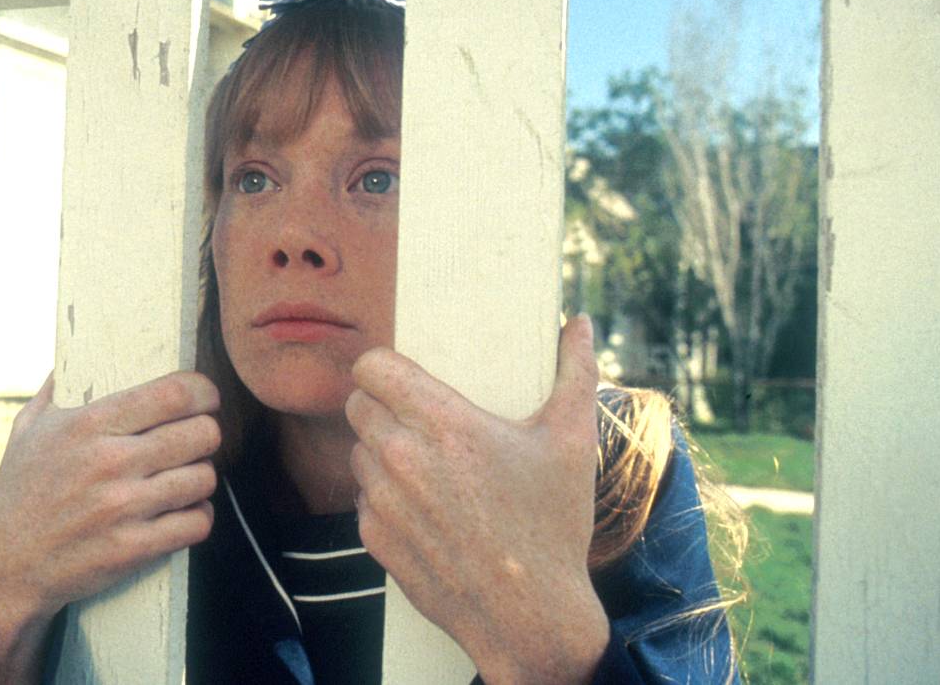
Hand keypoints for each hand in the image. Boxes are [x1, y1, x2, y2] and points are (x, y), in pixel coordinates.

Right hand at [0, 371, 219, 683]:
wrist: (4, 569)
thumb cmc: (19, 493)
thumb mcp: (28, 428)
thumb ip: (58, 386)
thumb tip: (78, 348)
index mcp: (87, 425)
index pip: (175, 393)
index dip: (203, 391)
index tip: (204, 398)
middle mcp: (109, 462)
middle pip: (202, 434)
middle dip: (206, 435)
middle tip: (196, 441)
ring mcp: (122, 508)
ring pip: (205, 479)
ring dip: (201, 478)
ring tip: (187, 477)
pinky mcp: (132, 548)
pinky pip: (197, 523)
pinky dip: (198, 517)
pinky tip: (183, 512)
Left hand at [345, 316, 608, 684]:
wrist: (529, 615)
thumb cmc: (553, 526)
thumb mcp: (574, 442)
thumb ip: (577, 373)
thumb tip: (582, 323)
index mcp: (444, 424)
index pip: (372, 367)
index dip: (383, 366)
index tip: (401, 374)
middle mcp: (402, 457)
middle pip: (357, 404)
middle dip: (381, 405)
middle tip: (417, 418)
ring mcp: (383, 501)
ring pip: (357, 451)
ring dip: (380, 450)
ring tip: (424, 464)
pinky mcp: (374, 537)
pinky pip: (362, 498)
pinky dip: (382, 497)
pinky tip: (422, 507)